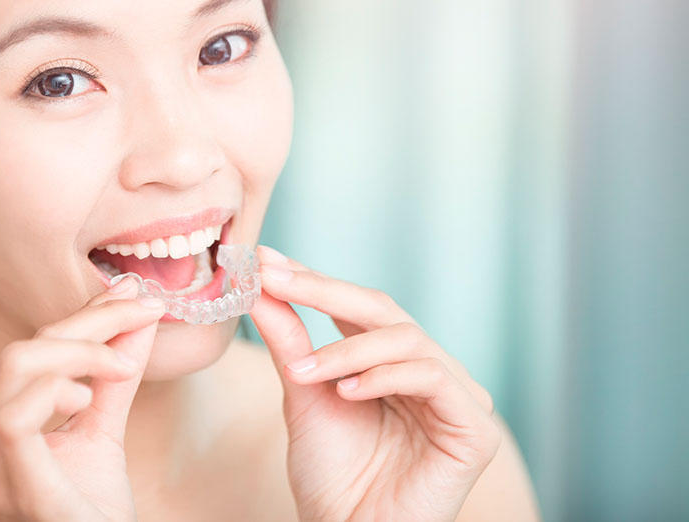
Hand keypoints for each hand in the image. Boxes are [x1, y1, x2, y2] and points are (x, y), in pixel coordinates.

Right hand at [0, 276, 164, 521]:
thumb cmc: (93, 513)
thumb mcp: (104, 430)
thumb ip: (115, 375)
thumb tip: (139, 312)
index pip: (30, 353)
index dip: (84, 317)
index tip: (135, 296)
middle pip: (22, 351)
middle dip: (86, 322)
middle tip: (142, 312)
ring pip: (16, 368)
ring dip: (79, 351)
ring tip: (122, 365)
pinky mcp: (7, 485)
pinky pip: (15, 417)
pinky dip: (56, 390)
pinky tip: (86, 397)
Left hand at [249, 246, 501, 521]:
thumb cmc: (331, 475)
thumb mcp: (303, 395)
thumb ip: (291, 341)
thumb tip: (262, 285)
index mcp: (390, 362)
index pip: (356, 307)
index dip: (313, 280)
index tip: (268, 262)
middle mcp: (428, 372)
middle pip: (383, 310)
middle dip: (325, 291)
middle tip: (279, 282)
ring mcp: (456, 398)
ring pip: (407, 339)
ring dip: (348, 349)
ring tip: (305, 372)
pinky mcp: (475, 429)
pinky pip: (433, 377)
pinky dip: (385, 376)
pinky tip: (347, 392)